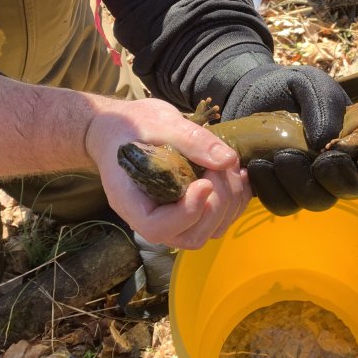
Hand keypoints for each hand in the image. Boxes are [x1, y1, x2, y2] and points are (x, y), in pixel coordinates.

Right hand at [85, 97, 249, 248]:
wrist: (120, 129)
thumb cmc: (131, 125)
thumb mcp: (159, 122)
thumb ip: (191, 139)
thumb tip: (227, 159)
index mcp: (131, 201)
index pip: (158, 228)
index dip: (188, 212)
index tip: (205, 182)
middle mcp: (151, 218)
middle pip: (191, 235)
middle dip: (216, 203)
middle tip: (220, 167)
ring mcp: (172, 218)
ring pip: (210, 231)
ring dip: (230, 202)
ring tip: (230, 167)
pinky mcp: (189, 211)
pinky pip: (218, 220)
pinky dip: (236, 200)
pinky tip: (237, 174)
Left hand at [221, 64, 357, 215]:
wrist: (252, 94)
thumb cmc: (291, 88)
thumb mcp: (310, 83)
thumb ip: (324, 104)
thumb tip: (324, 140)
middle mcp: (342, 168)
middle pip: (353, 189)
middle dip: (336, 177)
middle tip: (318, 159)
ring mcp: (314, 184)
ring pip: (318, 201)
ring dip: (300, 183)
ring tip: (278, 157)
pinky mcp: (284, 192)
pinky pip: (285, 204)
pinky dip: (271, 189)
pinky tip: (258, 166)